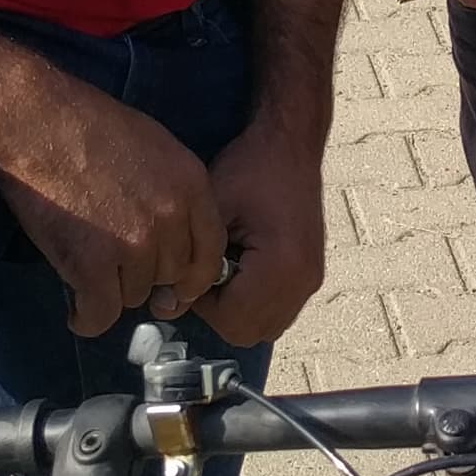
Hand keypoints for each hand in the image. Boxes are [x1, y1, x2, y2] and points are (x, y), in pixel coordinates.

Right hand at [0, 75, 228, 337]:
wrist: (35, 120)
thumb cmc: (87, 125)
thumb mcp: (154, 147)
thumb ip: (173, 193)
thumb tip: (174, 242)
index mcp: (191, 185)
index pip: (210, 251)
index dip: (191, 274)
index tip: (173, 285)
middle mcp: (171, 217)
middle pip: (170, 277)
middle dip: (144, 276)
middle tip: (113, 266)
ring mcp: (133, 243)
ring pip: (134, 296)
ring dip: (110, 290)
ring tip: (85, 268)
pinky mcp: (93, 264)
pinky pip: (100, 314)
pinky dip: (86, 317)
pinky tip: (76, 307)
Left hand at [201, 115, 329, 346]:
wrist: (290, 144)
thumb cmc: (251, 168)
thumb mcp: (212, 211)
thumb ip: (189, 263)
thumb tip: (164, 307)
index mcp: (281, 267)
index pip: (231, 320)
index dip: (203, 303)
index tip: (195, 270)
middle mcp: (303, 281)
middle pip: (248, 331)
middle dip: (219, 310)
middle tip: (207, 272)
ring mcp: (311, 280)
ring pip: (264, 326)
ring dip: (238, 309)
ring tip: (227, 269)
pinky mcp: (311, 274)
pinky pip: (278, 310)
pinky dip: (256, 302)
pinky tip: (244, 267)